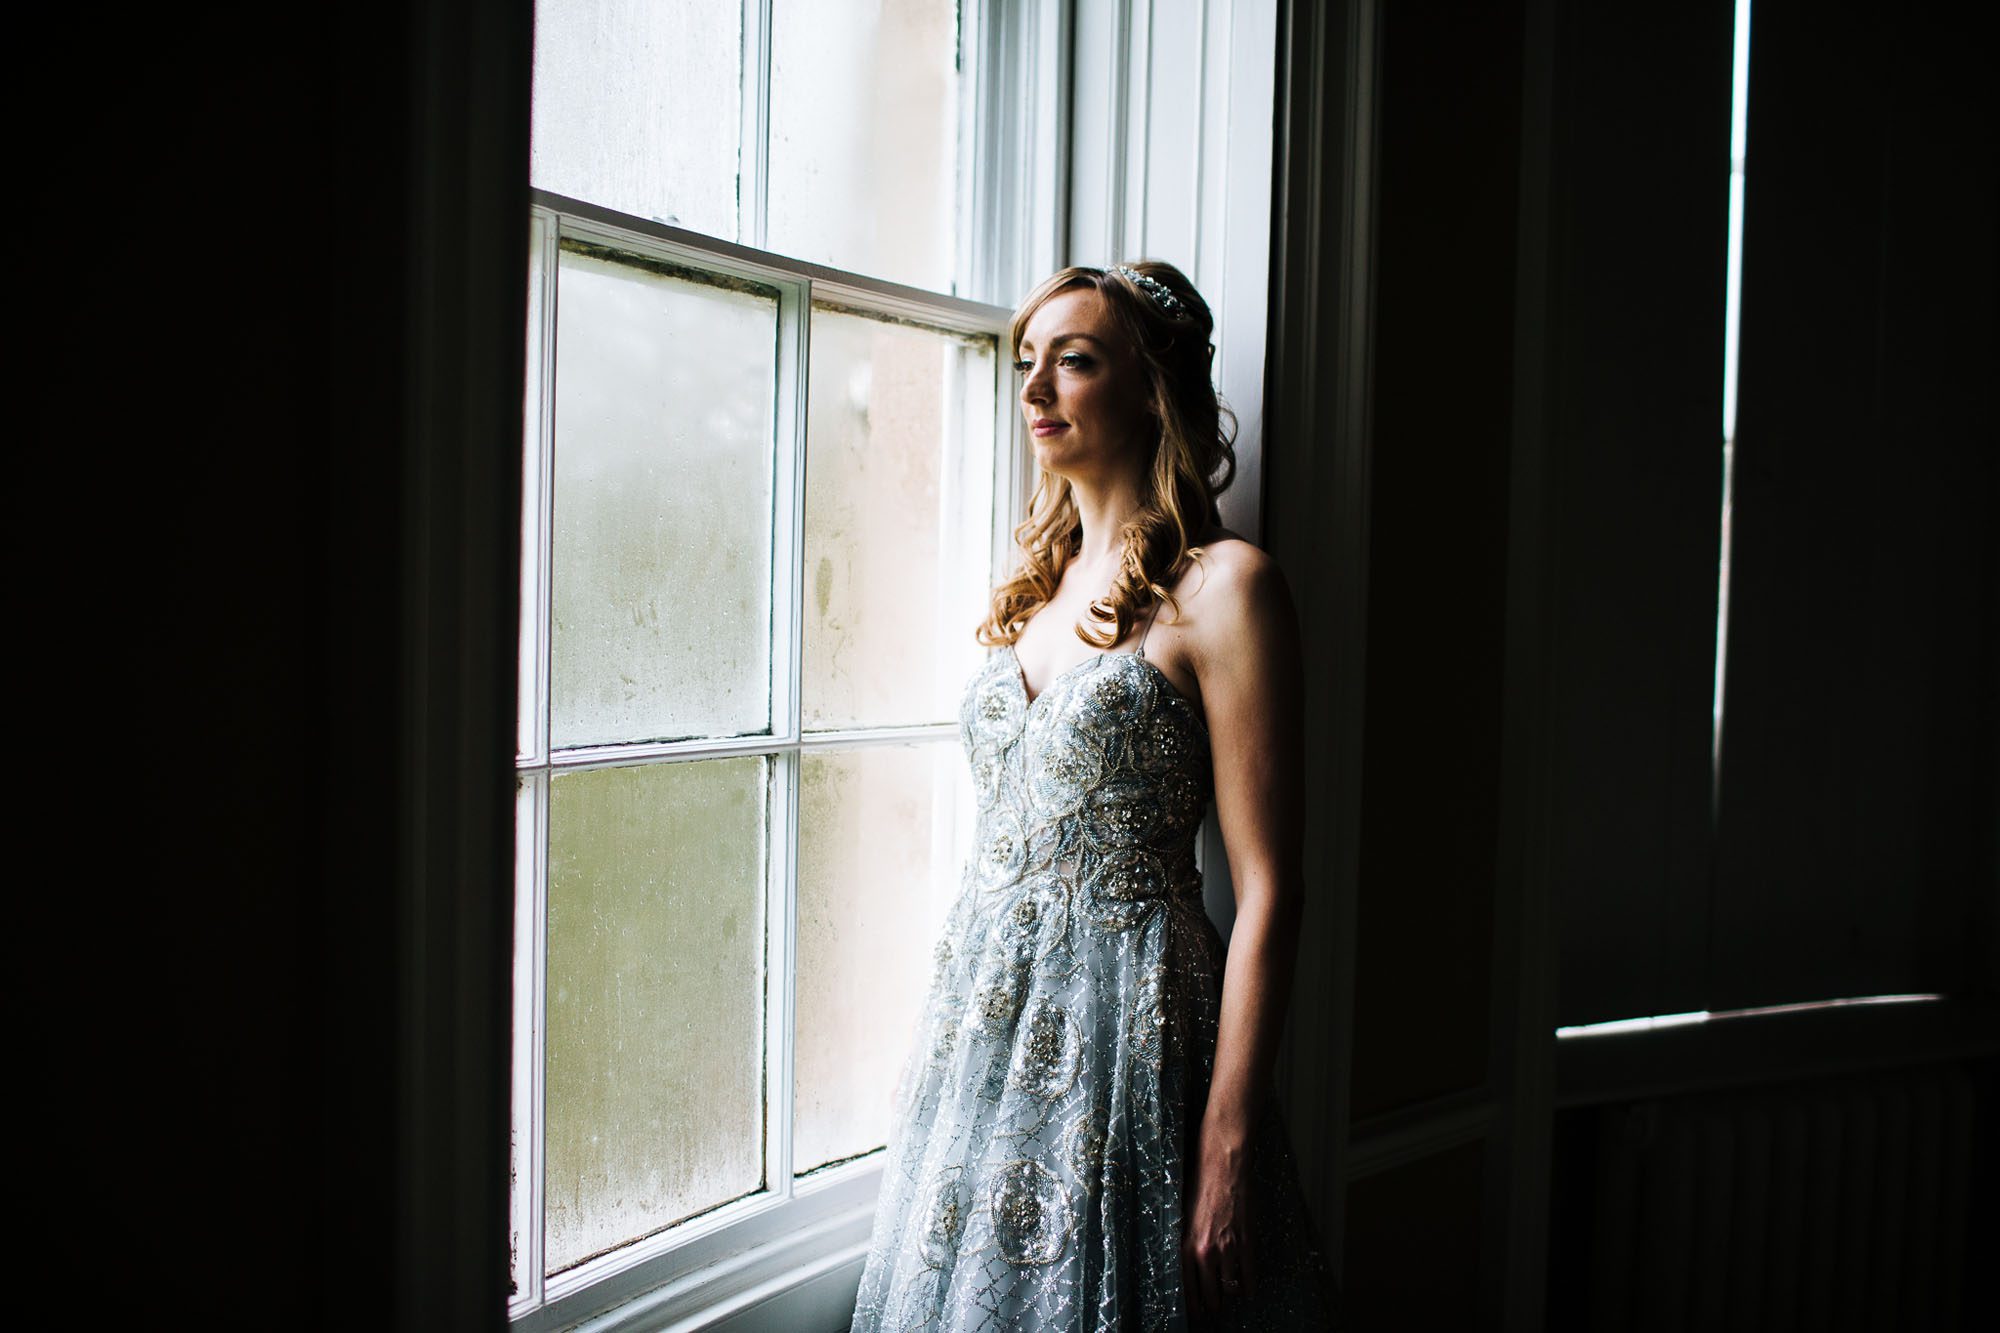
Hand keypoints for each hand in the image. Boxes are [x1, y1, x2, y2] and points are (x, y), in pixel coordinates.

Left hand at [1182, 1128, 1255, 1314]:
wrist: (1222, 1166)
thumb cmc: (1200, 1185)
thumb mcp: (1183, 1217)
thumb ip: (1186, 1242)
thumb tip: (1188, 1264)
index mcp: (1185, 1246)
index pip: (1187, 1289)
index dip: (1192, 1306)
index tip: (1196, 1314)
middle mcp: (1204, 1252)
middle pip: (1209, 1294)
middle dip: (1212, 1305)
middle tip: (1214, 1310)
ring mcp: (1227, 1248)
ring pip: (1230, 1287)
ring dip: (1230, 1294)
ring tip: (1230, 1297)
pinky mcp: (1246, 1242)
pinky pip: (1249, 1274)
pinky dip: (1250, 1285)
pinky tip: (1250, 1290)